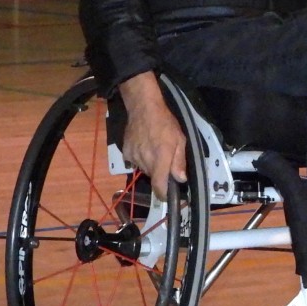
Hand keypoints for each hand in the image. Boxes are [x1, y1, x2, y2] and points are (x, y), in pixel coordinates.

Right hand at [117, 72, 186, 200]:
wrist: (143, 108)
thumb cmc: (165, 122)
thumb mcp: (180, 140)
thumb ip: (179, 161)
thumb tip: (180, 179)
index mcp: (160, 159)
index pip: (159, 187)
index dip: (164, 196)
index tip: (169, 196)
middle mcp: (146, 161)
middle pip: (153, 178)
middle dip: (161, 174)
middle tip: (166, 159)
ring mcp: (134, 157)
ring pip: (145, 169)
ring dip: (151, 165)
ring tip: (155, 148)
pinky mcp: (126, 152)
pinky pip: (135, 161)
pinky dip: (141, 158)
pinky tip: (144, 145)